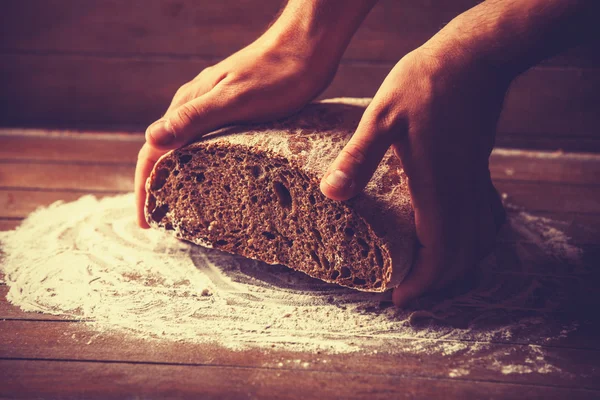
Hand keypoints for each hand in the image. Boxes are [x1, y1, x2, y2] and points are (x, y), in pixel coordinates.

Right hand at [135, 34, 337, 227]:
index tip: (145, 221)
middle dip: (158, 188)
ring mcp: (215, 108)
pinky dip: (202, 166)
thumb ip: (194, 118)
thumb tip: (151, 140)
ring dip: (178, 178)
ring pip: (186, 148)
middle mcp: (195, 106)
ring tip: (183, 209)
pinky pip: (209, 144)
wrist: (306, 48)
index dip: (145, 188)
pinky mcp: (235, 112)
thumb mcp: (235, 99)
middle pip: (165, 152)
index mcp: (188, 104)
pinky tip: (214, 178)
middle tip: (162, 222)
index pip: (152, 151)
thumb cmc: (276, 74)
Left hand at [320, 45, 509, 306]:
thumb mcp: (382, 117)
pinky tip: (456, 236)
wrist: (474, 57)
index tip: (400, 299)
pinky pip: (486, 218)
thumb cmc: (425, 84)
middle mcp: (462, 192)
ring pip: (478, 240)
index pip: (439, 253)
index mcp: (437, 188)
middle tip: (408, 293)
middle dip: (438, 283)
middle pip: (462, 256)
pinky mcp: (479, 169)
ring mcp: (476, 182)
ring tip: (428, 274)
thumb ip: (358, 158)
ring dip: (456, 265)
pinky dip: (473, 239)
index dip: (423, 282)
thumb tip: (330, 194)